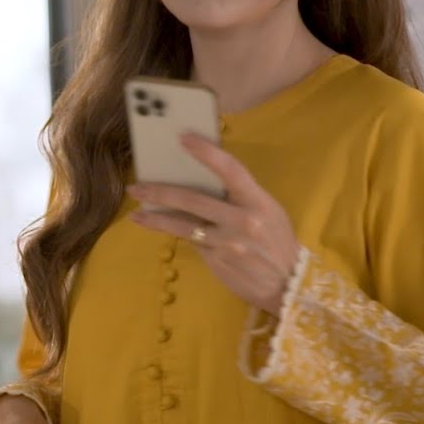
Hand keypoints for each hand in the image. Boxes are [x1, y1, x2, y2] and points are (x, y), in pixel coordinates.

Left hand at [128, 132, 301, 315]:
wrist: (288, 285)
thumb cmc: (277, 242)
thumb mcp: (269, 212)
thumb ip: (241, 197)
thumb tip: (203, 179)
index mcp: (258, 202)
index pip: (230, 170)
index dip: (207, 152)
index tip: (184, 138)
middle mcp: (243, 221)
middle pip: (193, 200)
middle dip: (161, 191)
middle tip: (136, 185)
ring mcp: (228, 242)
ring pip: (183, 224)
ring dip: (155, 217)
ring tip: (135, 211)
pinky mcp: (217, 260)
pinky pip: (190, 240)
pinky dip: (171, 232)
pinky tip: (153, 226)